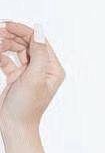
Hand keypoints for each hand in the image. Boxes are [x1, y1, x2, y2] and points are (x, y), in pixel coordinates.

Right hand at [0, 19, 65, 133]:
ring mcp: (30, 73)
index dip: (23, 30)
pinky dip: (1, 55)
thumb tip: (38, 29)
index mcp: (52, 69)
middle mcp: (43, 69)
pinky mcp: (17, 77)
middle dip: (12, 36)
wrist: (15, 126)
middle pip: (27, 43)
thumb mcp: (34, 77)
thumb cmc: (27, 107)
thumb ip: (38, 53)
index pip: (39, 41)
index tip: (6, 25)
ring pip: (17, 49)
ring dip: (5, 44)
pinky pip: (8, 59)